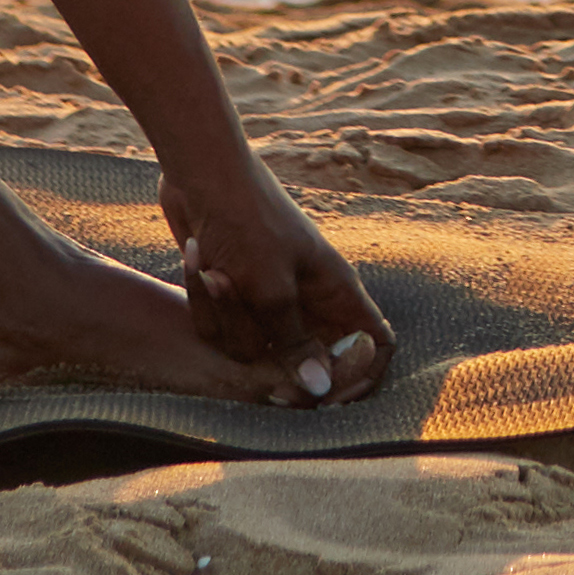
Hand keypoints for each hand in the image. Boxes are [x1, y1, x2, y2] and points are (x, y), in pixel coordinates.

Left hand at [164, 156, 392, 405]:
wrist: (200, 175)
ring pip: (254, 350)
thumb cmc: (248, 222)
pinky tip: (198, 261)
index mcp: (336, 291)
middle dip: (270, 357)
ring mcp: (269, 300)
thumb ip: (295, 342)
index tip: (327, 400)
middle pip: (306, 360)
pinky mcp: (233, 299)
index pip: (375, 344)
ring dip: (226, 318)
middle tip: (249, 347)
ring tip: (215, 273)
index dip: (361, 375)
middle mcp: (308, 300)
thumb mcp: (272, 288)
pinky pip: (221, 332)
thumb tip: (320, 391)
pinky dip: (204, 303)